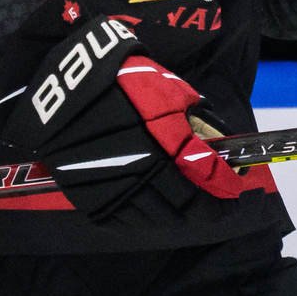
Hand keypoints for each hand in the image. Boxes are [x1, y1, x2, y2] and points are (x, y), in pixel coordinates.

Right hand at [0, 16, 259, 224]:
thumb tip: (212, 140)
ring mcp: (113, 183)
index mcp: (162, 137)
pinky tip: (158, 214)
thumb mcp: (164, 87)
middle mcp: (141, 166)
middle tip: (218, 208)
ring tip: (193, 213)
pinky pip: (124, 218)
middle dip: (205, 206)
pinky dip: (146, 219)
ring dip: (179, 216)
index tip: (234, 190)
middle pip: (182, 201)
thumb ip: (191, 116)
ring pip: (156, 214)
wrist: (62, 84)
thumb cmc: (120, 76)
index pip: (203, 172)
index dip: (223, 184)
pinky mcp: (89, 193)